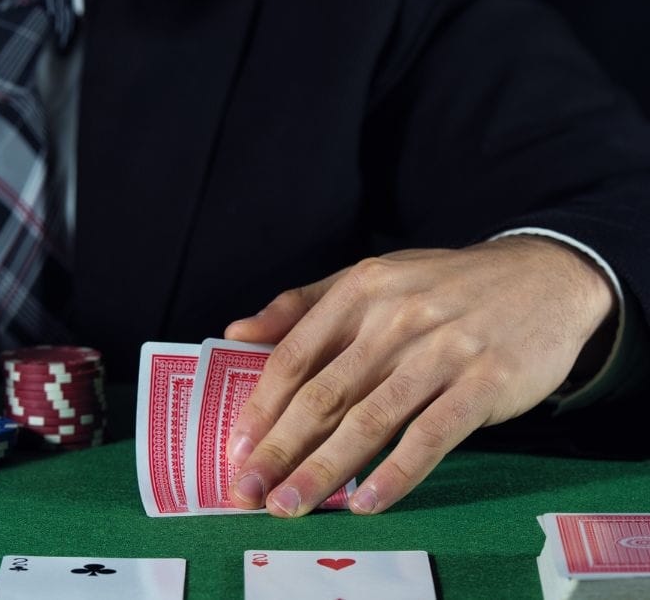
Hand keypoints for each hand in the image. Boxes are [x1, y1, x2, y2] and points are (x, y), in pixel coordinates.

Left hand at [223, 236, 614, 515]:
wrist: (546, 277)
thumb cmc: (444, 287)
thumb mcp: (373, 278)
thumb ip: (302, 305)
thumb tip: (237, 334)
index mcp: (360, 291)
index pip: (295, 356)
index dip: (261, 407)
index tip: (235, 450)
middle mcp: (395, 318)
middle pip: (323, 395)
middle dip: (279, 450)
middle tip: (248, 492)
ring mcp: (443, 351)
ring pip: (369, 421)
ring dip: (324, 469)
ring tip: (291, 505)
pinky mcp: (485, 383)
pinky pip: (431, 436)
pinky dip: (396, 473)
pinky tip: (366, 502)